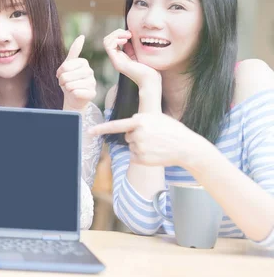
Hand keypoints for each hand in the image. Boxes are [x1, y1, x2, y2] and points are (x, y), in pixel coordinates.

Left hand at [57, 35, 96, 110]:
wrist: (73, 97)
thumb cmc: (69, 80)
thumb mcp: (68, 65)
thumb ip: (74, 51)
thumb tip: (82, 36)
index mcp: (84, 62)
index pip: (65, 66)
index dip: (59, 72)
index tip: (62, 75)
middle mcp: (90, 71)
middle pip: (67, 76)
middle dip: (62, 81)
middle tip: (65, 83)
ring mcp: (93, 83)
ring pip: (70, 85)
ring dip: (67, 88)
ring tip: (70, 88)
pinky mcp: (92, 93)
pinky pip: (76, 92)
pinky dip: (72, 94)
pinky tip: (76, 94)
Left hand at [90, 113, 204, 167]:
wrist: (186, 147)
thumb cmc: (172, 130)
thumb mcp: (157, 117)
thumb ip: (140, 119)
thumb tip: (129, 124)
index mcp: (140, 121)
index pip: (116, 125)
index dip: (101, 129)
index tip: (89, 131)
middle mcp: (137, 134)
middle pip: (127, 136)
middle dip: (136, 136)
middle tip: (153, 136)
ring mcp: (139, 147)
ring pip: (131, 146)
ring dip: (140, 146)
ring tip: (156, 144)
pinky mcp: (141, 159)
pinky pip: (134, 156)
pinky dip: (141, 156)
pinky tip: (154, 153)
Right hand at [103, 29, 160, 88]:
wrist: (150, 80)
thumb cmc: (149, 68)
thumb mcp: (139, 53)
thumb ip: (132, 46)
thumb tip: (128, 35)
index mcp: (120, 57)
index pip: (111, 41)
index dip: (119, 33)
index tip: (131, 34)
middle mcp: (116, 59)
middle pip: (107, 40)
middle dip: (117, 32)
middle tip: (129, 34)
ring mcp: (115, 61)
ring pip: (106, 41)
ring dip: (116, 34)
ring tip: (128, 36)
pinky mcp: (117, 62)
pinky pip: (109, 46)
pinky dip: (116, 39)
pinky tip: (126, 40)